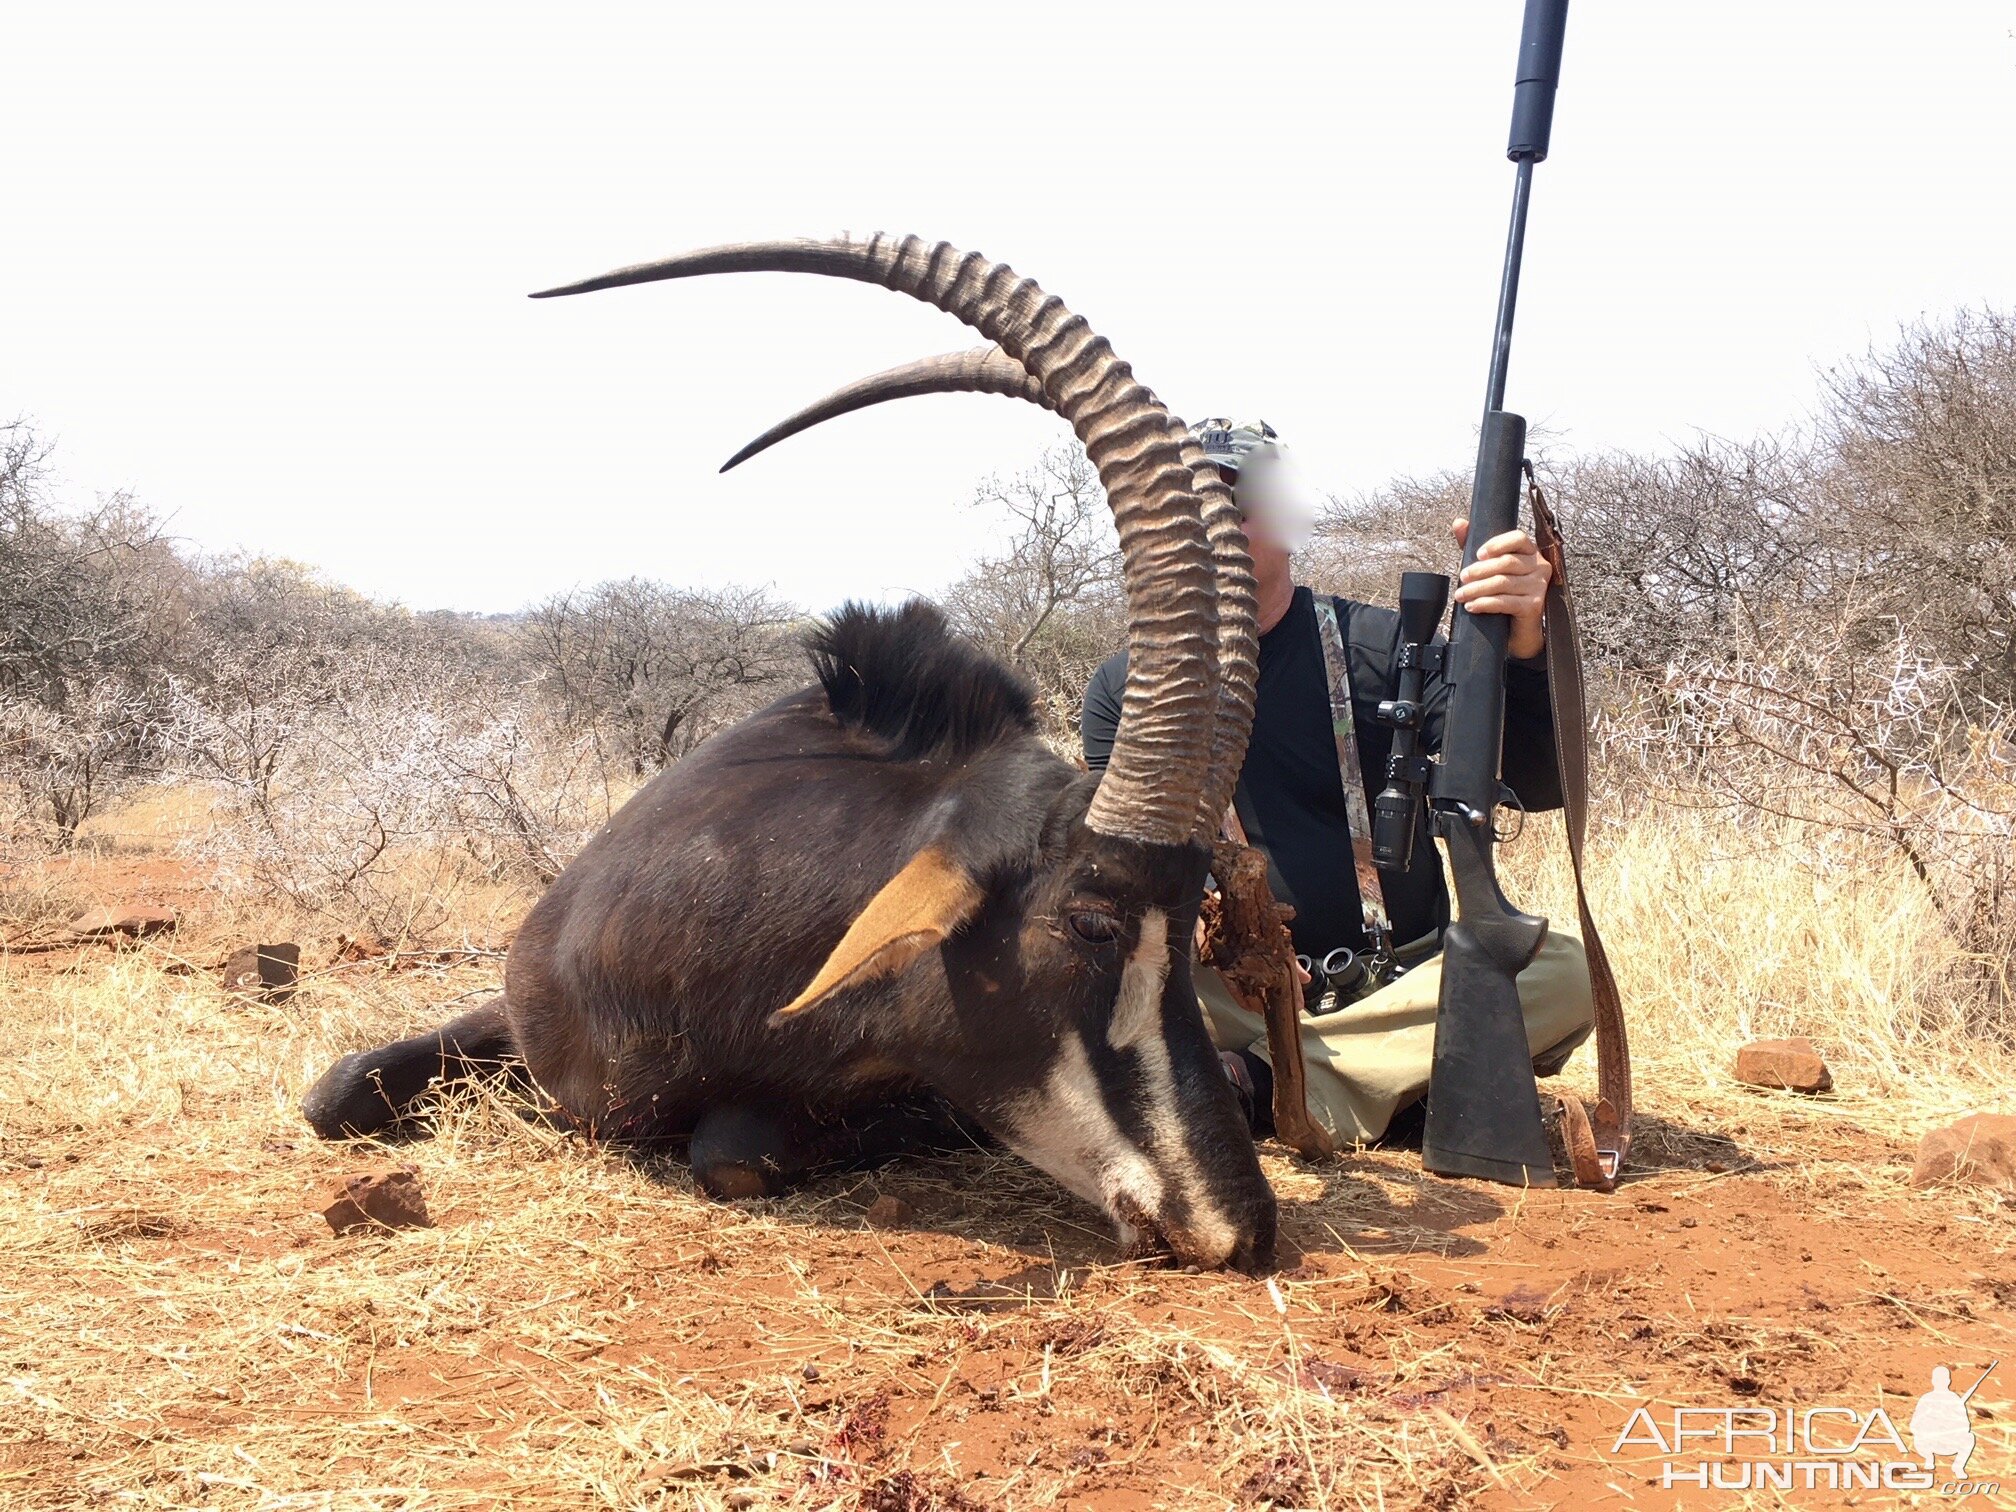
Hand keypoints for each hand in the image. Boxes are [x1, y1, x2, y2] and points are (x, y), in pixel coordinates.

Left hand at [1450, 518, 1549, 659]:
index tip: (1478, 554)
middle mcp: (1540, 566)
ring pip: (1503, 583)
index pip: (1519, 538)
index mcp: (1530, 552)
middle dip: (1480, 570)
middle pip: (1507, 562)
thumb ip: (1473, 544)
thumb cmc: (1504, 593)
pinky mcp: (1534, 605)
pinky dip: (1485, 603)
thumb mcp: (1488, 566)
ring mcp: (1539, 586)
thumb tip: (1459, 523)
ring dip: (1477, 589)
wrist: (1518, 628)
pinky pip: (1505, 602)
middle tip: (1462, 577)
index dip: (1498, 544)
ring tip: (1461, 595)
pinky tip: (1472, 606)